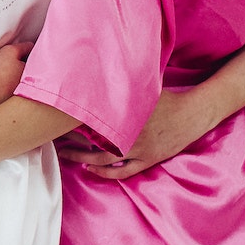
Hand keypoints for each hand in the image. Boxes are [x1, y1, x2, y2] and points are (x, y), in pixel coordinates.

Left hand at [58, 89, 204, 179]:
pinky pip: (122, 171)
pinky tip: (90, 170)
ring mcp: (138, 150)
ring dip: (82, 158)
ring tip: (65, 155)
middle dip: (70, 140)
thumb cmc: (166, 97)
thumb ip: (121, 84)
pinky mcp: (147, 160)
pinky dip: (105, 173)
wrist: (193, 113)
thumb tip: (98, 70)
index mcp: (125, 114)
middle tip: (52, 137)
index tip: (54, 117)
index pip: (90, 119)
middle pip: (91, 140)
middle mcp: (129, 134)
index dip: (70, 120)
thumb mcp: (142, 87)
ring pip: (103, 159)